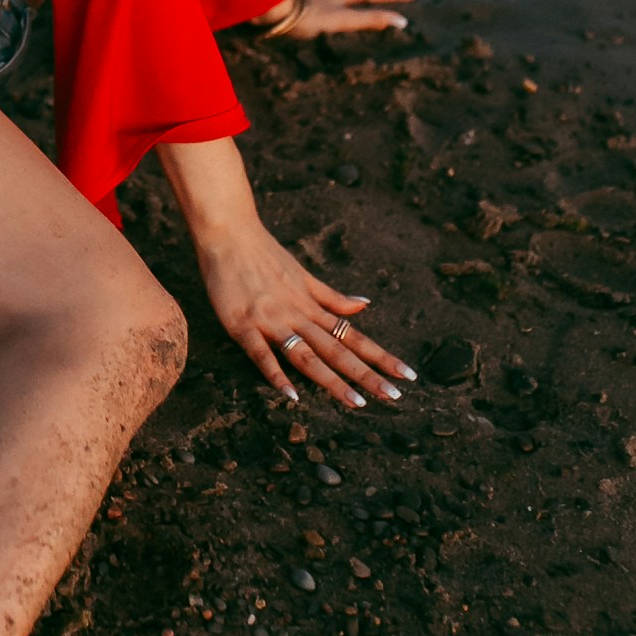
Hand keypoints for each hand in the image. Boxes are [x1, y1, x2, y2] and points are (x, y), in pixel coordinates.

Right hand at [192, 218, 417, 410]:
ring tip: (357, 402)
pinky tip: (290, 395)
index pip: (353, 336)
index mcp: (312, 306)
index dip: (380, 356)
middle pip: (337, 351)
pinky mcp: (243, 325)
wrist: (229, 233)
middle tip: (394, 398)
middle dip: (367, 375)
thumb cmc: (264, 253)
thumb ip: (332, 296)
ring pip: (307, 355)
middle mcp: (298, 315)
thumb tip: (366, 305)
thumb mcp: (303, 275)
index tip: (406, 375)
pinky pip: (262, 354)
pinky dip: (276, 374)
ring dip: (332, 380)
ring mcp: (272, 321)